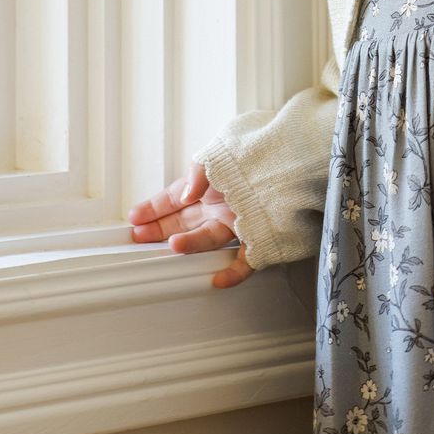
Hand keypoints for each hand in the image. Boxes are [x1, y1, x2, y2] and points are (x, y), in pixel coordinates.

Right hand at [127, 161, 253, 288]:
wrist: (299, 158)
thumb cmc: (261, 153)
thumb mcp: (222, 154)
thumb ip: (200, 173)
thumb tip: (184, 194)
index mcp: (213, 184)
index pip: (176, 197)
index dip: (154, 207)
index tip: (134, 217)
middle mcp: (223, 203)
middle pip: (186, 220)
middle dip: (161, 229)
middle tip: (138, 238)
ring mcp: (240, 221)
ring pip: (210, 238)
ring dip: (190, 243)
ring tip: (173, 246)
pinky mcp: (261, 236)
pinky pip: (246, 260)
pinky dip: (233, 273)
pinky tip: (218, 280)